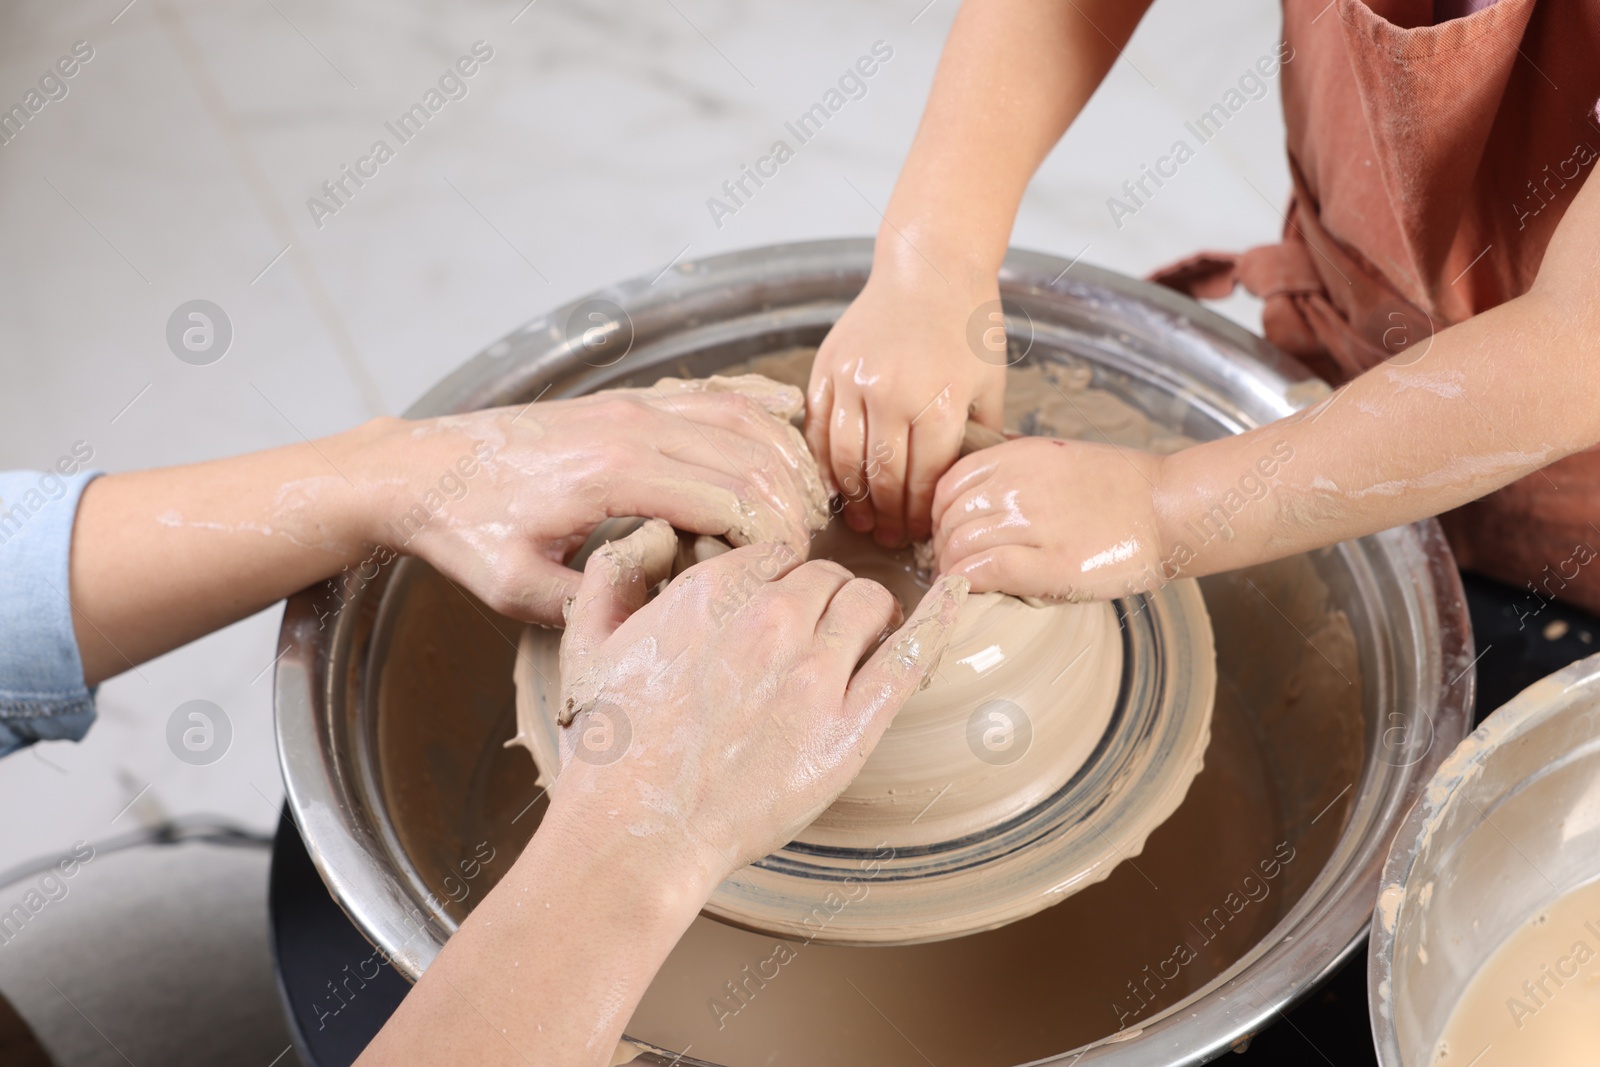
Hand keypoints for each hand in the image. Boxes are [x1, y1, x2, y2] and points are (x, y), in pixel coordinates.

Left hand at [350, 380, 828, 624]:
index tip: (788, 574)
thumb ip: (594, 607)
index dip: (774, 537)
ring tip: (814, 500)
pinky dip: (760, 404)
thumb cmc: (468, 529)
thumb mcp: (519, 590)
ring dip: (788, 455)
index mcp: (612, 474)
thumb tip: (662, 624)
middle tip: (810, 549)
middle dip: (795, 503)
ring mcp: (633, 405)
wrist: (423, 470)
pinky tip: (791, 420)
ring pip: (743, 415)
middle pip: (752, 454)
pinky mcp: (630, 400)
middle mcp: (632, 426)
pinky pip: (714, 391)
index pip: (730, 497)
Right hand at [553, 520, 968, 891]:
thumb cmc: (611, 749)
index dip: (777, 577)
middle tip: (810, 631)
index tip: (775, 602)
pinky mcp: (848, 731)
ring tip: (857, 638)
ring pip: (868, 604)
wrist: (634, 835)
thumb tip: (650, 534)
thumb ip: (614, 575)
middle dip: (821, 595)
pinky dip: (939, 620)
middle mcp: (767, 622)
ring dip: (866, 613)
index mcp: (710, 594)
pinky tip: (958, 595)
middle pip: (825, 575)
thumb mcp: (588, 643)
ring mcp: (814, 677)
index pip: (777, 551)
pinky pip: (910, 658)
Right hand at [805, 265, 1005, 546]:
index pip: (923, 479)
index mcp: (939, 402)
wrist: (930, 268)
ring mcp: (854, 380)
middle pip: (882, 476)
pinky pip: (817, 429)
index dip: (919, 514)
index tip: (919, 532)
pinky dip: (823, 462)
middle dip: (886, 515)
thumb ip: (980, 438)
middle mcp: (892, 394)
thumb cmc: (968, 325)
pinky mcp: (827, 368)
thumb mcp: (990, 384)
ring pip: (843, 459)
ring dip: (852, 497)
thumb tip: (969, 489)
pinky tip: (835, 484)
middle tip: (888, 537)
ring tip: (860, 519)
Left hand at [932, 436, 1166, 601]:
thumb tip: (979, 488)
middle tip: (949, 566)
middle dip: (941, 546)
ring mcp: (1033, 523)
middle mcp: (1019, 484)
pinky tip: (965, 593)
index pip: (950, 484)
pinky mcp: (1049, 563)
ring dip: (950, 570)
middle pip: (950, 518)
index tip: (946, 533)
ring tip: (958, 584)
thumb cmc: (1122, 489)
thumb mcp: (1059, 458)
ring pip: (960, 545)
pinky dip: (964, 584)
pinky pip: (982, 570)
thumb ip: (1017, 468)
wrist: (1169, 510)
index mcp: (1019, 457)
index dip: (939, 514)